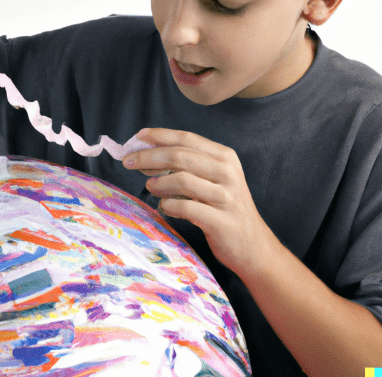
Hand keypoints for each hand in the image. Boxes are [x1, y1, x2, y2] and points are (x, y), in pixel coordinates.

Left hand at [123, 128, 275, 277]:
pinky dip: (168, 205)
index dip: (160, 135)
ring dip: (158, 183)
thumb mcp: (213, 179)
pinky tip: (164, 207)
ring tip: (150, 187)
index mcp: (224, 156)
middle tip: (128, 162)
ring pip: (181, 180)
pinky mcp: (221, 220)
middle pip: (179, 156)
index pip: (186, 138)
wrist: (253, 245)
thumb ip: (187, 164)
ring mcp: (226, 196)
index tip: (138, 136)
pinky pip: (185, 207)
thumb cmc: (224, 207)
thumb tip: (146, 154)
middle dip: (149, 157)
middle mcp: (227, 172)